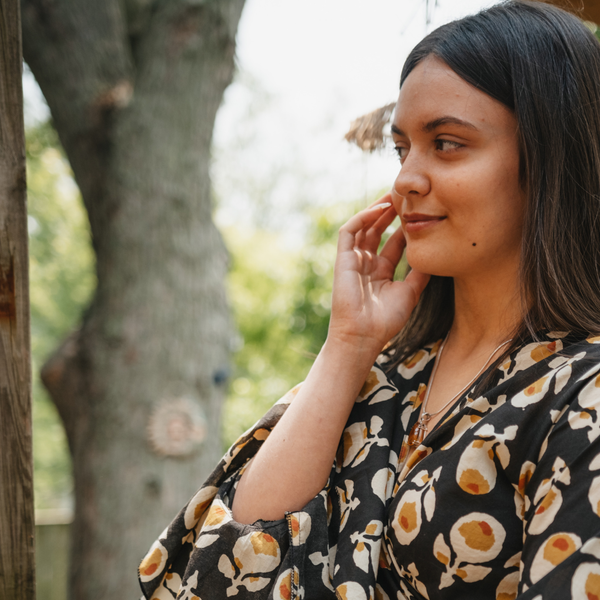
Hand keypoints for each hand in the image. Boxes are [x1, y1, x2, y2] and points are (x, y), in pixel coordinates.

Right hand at [328, 193, 429, 352]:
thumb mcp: (410, 293)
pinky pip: (350, 231)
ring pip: (363, 227)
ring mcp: (353, 260)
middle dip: (390, 213)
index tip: (419, 213)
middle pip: (377, 230)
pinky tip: (381, 209)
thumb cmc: (385, 321)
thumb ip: (419, 274)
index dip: (403, 227)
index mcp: (380, 272)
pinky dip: (364, 217)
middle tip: (406, 197)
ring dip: (377, 210)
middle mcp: (366, 263)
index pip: (392, 243)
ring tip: (394, 195)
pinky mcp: (343, 258)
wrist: (362, 335)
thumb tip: (435, 255)